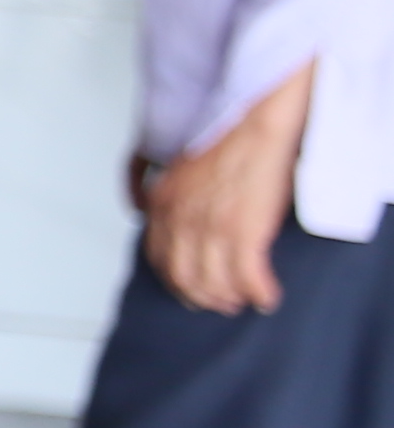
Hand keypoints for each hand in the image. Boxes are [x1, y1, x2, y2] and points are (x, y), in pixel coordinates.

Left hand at [144, 67, 314, 314]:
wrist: (257, 124)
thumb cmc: (228, 143)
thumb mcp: (182, 172)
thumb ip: (172, 199)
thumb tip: (166, 221)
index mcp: (163, 204)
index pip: (159, 257)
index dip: (176, 279)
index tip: (189, 287)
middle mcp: (181, 220)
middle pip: (183, 277)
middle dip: (202, 297)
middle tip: (220, 303)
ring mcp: (211, 228)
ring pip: (214, 283)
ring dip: (231, 298)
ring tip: (244, 300)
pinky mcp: (244, 232)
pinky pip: (248, 278)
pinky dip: (260, 293)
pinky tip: (268, 297)